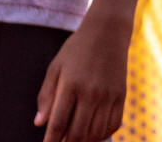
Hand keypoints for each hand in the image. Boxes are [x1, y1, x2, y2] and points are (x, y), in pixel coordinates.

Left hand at [35, 14, 130, 141]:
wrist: (108, 30)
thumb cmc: (78, 48)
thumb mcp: (56, 67)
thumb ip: (46, 96)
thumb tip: (39, 123)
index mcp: (71, 85)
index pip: (59, 123)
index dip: (51, 140)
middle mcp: (91, 92)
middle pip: (78, 133)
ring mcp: (108, 95)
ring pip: (96, 132)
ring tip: (76, 139)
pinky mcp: (121, 94)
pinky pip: (114, 123)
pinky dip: (103, 134)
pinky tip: (94, 133)